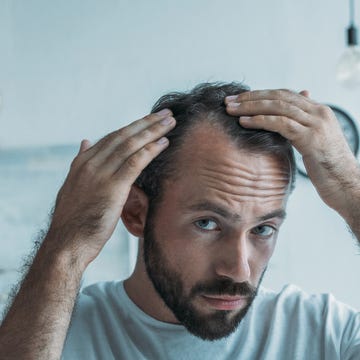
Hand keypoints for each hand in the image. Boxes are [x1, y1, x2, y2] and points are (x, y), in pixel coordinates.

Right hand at [47, 109, 175, 265]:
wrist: (66, 243)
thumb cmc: (74, 220)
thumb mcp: (73, 186)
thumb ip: (81, 162)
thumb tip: (85, 142)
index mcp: (82, 163)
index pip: (112, 138)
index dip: (133, 127)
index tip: (148, 120)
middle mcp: (90, 163)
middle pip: (123, 136)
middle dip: (146, 123)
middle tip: (166, 113)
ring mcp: (100, 174)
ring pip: (131, 144)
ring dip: (153, 131)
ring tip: (170, 122)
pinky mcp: (112, 187)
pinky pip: (135, 162)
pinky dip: (151, 150)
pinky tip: (164, 142)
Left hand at [225, 89, 359, 218]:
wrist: (349, 187)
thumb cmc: (329, 169)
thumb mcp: (314, 143)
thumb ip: (302, 127)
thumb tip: (288, 119)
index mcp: (319, 112)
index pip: (284, 95)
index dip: (260, 95)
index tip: (239, 98)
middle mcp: (319, 113)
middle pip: (279, 96)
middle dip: (251, 97)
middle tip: (229, 100)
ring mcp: (316, 124)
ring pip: (278, 107)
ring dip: (251, 106)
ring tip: (231, 109)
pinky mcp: (312, 138)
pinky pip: (281, 124)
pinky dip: (260, 120)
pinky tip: (244, 122)